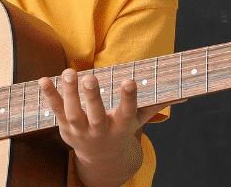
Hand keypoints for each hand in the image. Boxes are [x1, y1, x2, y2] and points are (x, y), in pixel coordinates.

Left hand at [39, 69, 172, 171]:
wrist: (100, 158)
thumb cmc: (122, 130)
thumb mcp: (139, 121)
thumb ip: (157, 105)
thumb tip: (186, 94)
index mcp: (120, 127)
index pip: (126, 112)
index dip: (128, 97)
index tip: (130, 81)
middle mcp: (99, 130)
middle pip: (95, 114)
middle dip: (92, 97)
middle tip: (90, 78)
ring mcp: (80, 130)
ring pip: (72, 112)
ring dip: (69, 92)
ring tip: (70, 72)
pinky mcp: (65, 127)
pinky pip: (54, 111)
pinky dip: (49, 96)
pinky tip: (44, 80)